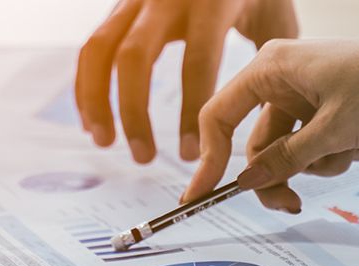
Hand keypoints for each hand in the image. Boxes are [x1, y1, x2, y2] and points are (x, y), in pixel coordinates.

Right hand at [74, 0, 296, 162]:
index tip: (194, 155)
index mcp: (212, 3)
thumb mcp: (272, 13)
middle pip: (134, 57)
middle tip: (143, 157)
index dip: (192, 113)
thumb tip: (271, 113)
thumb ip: (271, 59)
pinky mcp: (117, 6)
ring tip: (103, 141)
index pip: (197, 62)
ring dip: (96, 100)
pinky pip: (90, 47)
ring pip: (98, 50)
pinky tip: (92, 120)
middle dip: (133, 112)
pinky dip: (86, 86)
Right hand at [183, 18, 358, 211]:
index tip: (202, 194)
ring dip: (322, 161)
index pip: (219, 117)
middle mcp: (283, 79)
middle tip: (291, 205)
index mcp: (270, 69)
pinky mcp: (331, 105)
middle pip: (259, 142)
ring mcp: (309, 93)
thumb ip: (285, 160)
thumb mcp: (331, 132)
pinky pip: (320, 144)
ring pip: (294, 149)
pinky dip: (342, 150)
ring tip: (355, 147)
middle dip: (281, 173)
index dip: (209, 158)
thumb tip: (248, 181)